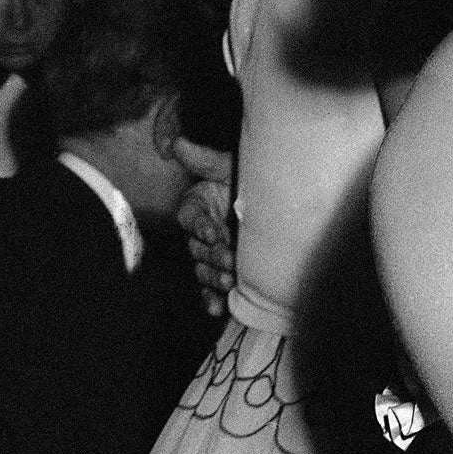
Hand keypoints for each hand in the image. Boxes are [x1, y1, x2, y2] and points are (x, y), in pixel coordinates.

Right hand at [174, 141, 235, 317]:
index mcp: (197, 205)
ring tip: (229, 282)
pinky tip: (218, 309)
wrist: (275, 196)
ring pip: (203, 269)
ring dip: (213, 277)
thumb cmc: (250, 178)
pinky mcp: (220, 270)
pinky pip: (210, 288)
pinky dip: (211, 299)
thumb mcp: (231, 166)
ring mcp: (210, 252)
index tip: (215, 231)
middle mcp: (200, 231)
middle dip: (212, 255)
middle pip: (197, 247)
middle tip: (229, 259)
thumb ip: (205, 160)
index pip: (190, 218)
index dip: (200, 225)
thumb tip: (177, 144)